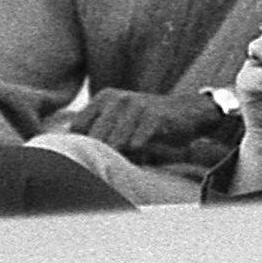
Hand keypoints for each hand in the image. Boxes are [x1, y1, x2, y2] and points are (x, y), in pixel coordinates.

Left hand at [64, 87, 232, 163]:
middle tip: (115, 165)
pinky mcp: (153, 116)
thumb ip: (99, 132)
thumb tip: (71, 157)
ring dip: (123, 158)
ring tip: (132, 159)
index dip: (83, 147)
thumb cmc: (149, 123)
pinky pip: (136, 144)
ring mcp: (135, 105)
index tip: (92, 159)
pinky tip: (145, 154)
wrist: (190, 113)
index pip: (78, 128)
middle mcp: (116, 98)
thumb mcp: (121, 120)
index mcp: (104, 97)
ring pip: (114, 144)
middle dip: (103, 156)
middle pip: (95, 138)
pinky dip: (139, 155)